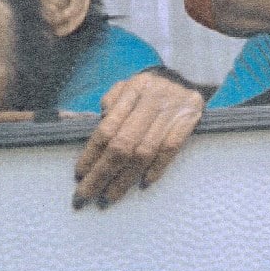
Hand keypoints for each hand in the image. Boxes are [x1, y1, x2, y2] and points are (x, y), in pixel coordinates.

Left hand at [72, 70, 203, 208]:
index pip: (107, 128)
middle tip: (87, 194)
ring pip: (145, 151)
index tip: (80, 174)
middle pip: (123, 144)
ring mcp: (171, 112)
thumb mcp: (128, 85)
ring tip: (110, 196)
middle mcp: (151, 101)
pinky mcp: (189, 121)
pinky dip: (157, 167)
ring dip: (126, 178)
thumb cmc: (151, 86)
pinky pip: (171, 149)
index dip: (91, 154)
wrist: (189, 75)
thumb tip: (98, 127)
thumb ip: (111, 103)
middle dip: (102, 173)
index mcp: (132, 90)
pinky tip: (143, 183)